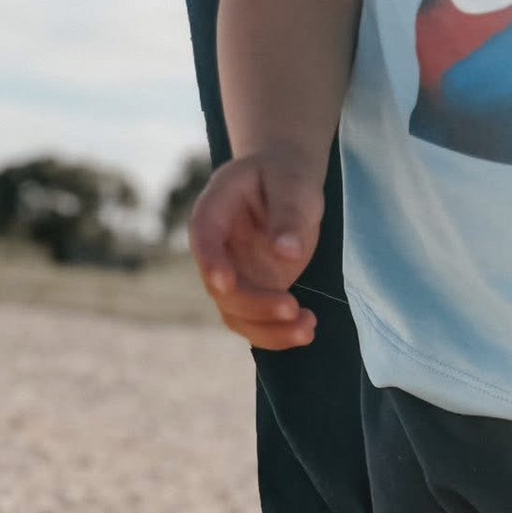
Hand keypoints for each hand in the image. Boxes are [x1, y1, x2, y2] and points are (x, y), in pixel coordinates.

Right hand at [189, 150, 323, 350]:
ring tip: (308, 328)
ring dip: (270, 331)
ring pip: (238, 316)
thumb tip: (286, 251)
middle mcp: (217, 251)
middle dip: (255, 306)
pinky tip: (308, 329)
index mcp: (214, 212)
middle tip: (293, 307)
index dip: (210, 263)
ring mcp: (234, 277)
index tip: (226, 283)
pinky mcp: (254, 295)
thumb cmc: (286, 178)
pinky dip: (280, 334)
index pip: (203, 240)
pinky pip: (259, 325)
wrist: (287, 188)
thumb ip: (288, 213)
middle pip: (222, 290)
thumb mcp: (292, 183)